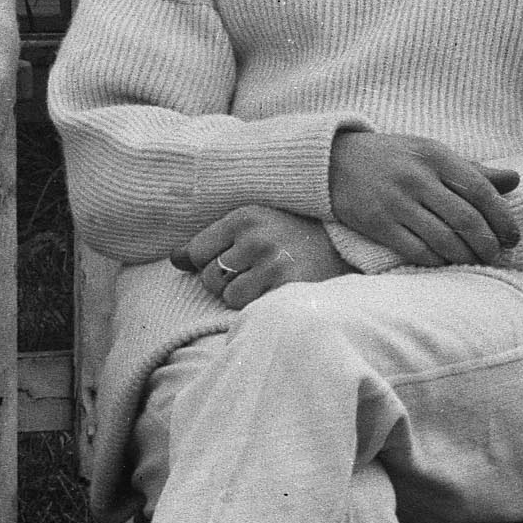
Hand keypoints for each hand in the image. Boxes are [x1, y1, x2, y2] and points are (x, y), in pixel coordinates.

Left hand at [188, 204, 347, 308]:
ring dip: (242, 296)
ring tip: (268, 283)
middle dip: (226, 281)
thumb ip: (211, 241)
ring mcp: (273, 261)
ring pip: (226, 295)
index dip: (209, 263)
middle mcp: (257, 235)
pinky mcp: (287, 287)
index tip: (236, 259)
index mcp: (245, 215)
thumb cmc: (292, 240)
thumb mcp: (253, 229)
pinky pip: (247, 307)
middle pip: (208, 276)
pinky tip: (277, 293)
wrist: (348, 251)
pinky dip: (257, 306)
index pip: (196, 252)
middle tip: (258, 272)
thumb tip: (174, 259)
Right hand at [319, 128, 521, 270]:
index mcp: (435, 155)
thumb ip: (472, 170)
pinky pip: (416, 250)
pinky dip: (437, 261)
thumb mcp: (431, 153)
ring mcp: (395, 201)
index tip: (513, 237)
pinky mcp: (377, 223)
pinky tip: (447, 263)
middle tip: (498, 256)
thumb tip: (515, 179)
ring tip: (477, 263)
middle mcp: (416, 177)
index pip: (481, 190)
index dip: (503, 218)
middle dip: (488, 244)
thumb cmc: (393, 158)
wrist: (332, 160)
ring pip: (444, 239)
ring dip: (466, 257)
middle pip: (465, 219)